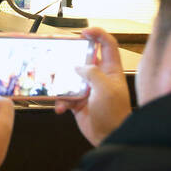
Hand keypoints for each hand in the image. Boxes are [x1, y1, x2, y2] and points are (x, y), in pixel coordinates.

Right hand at [53, 26, 130, 146]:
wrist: (109, 137)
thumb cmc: (114, 113)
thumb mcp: (105, 89)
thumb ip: (92, 73)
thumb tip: (78, 67)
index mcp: (111, 70)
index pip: (107, 45)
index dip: (97, 34)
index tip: (83, 33)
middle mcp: (99, 77)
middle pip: (84, 58)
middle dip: (71, 56)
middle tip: (58, 52)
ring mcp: (87, 89)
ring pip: (70, 77)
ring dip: (61, 83)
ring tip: (56, 87)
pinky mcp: (78, 101)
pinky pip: (64, 96)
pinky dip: (60, 101)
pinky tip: (62, 108)